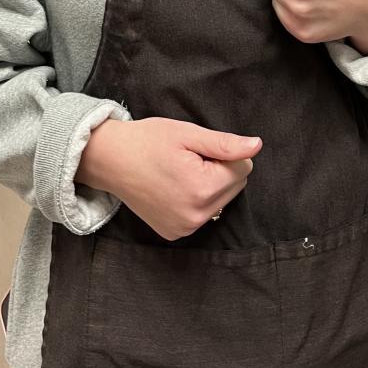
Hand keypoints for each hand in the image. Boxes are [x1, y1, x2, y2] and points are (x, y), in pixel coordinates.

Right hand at [76, 117, 261, 240]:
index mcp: (202, 189)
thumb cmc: (148, 141)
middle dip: (219, 170)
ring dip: (209, 185)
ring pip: (221, 200)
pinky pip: (203, 213)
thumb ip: (225, 144)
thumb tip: (257, 146)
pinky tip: (174, 187)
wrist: (110, 160)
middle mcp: (196, 216)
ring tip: (180, 172)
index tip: (197, 150)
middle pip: (235, 186)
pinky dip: (196, 199)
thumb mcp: (188, 134)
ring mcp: (184, 228)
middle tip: (188, 159)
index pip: (243, 167)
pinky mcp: (175, 233)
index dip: (223, 153)